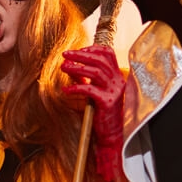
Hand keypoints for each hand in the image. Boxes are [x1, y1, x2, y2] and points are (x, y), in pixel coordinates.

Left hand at [61, 45, 124, 181]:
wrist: (111, 133)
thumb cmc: (100, 112)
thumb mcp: (94, 91)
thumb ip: (84, 78)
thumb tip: (69, 66)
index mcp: (117, 75)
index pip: (108, 53)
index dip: (92, 48)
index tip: (78, 50)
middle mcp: (118, 80)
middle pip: (100, 60)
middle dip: (80, 55)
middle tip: (65, 54)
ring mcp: (114, 91)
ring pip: (96, 72)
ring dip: (77, 68)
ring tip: (64, 67)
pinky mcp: (107, 102)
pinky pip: (90, 90)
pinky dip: (76, 88)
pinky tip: (66, 90)